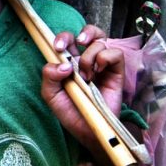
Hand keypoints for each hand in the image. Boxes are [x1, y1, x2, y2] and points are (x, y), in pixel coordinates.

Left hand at [40, 24, 124, 156]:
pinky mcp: (116, 72)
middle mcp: (87, 61)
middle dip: (83, 33)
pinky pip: (115, 53)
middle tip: (78, 44)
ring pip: (101, 40)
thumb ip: (49, 77)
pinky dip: (105, 58)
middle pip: (89, 34)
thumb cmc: (70, 113)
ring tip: (87, 75)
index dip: (63, 38)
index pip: (68, 41)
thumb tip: (63, 64)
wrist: (89, 132)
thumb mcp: (51, 96)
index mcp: (70, 63)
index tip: (57, 48)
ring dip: (90, 55)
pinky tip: (98, 73)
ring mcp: (102, 66)